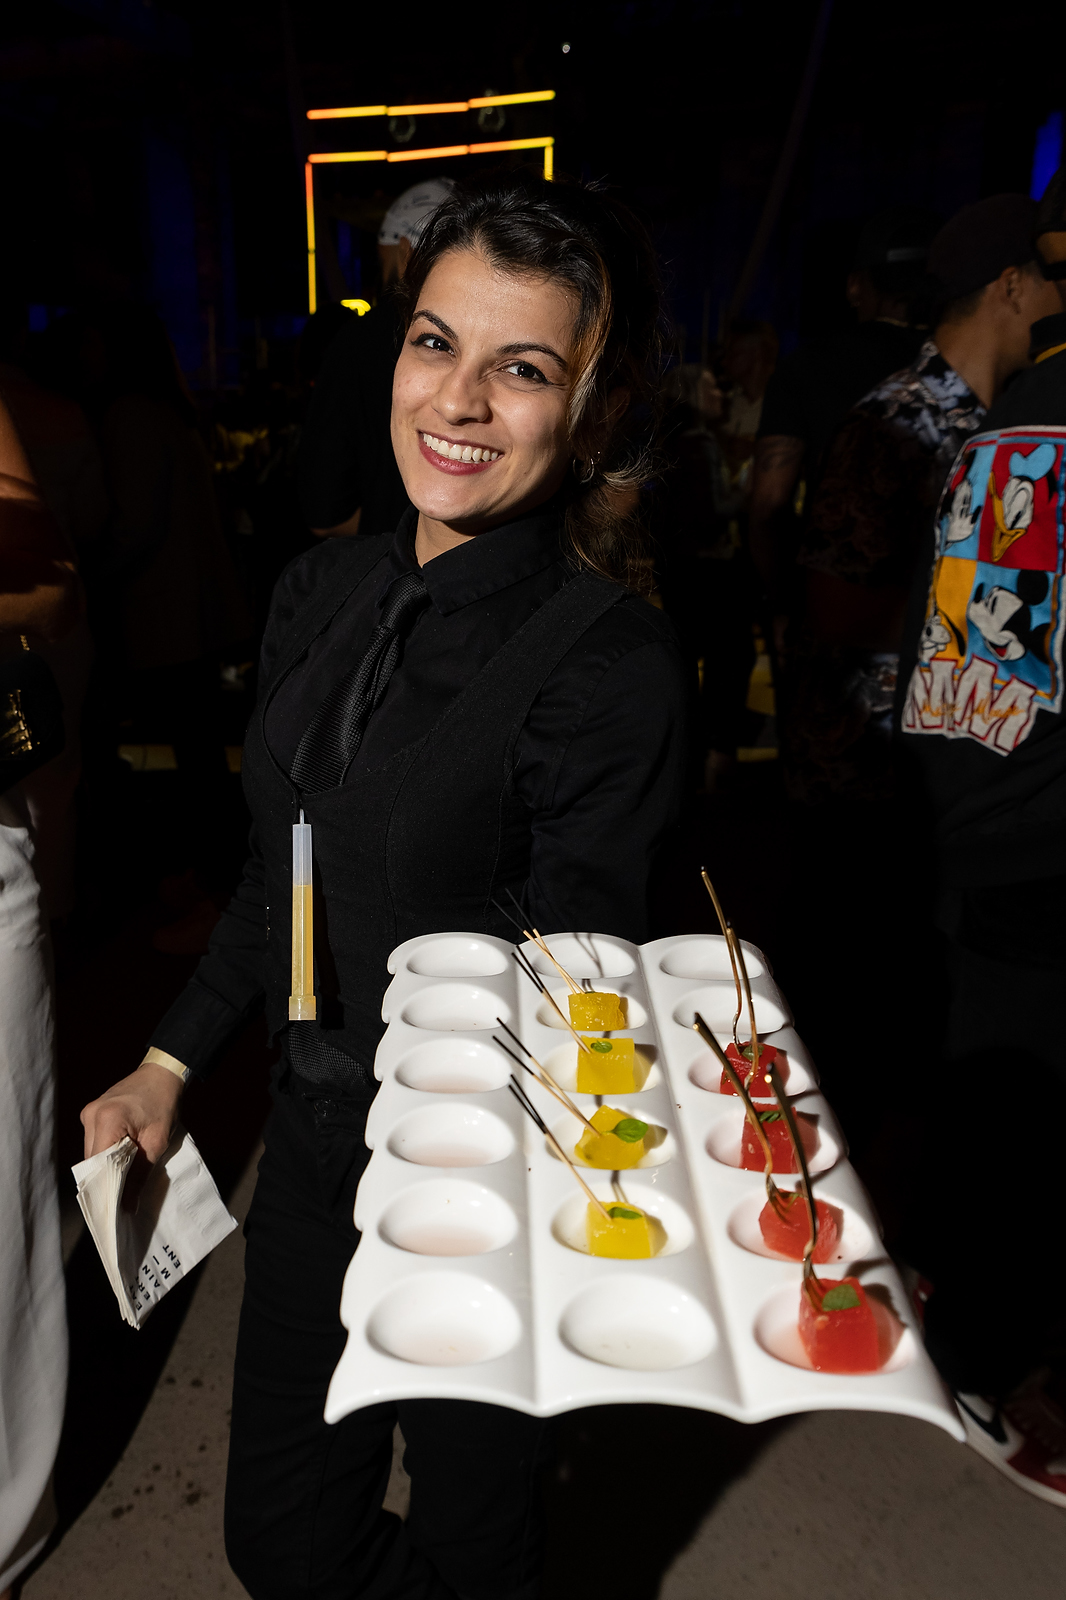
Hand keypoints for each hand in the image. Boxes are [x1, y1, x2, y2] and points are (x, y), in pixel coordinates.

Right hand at [81, 1064, 183, 1209]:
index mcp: (107, 1119)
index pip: (97, 1164)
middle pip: (90, 1160)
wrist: (163, 1074)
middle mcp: (91, 1115)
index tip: (114, 1207)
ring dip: (105, 1166)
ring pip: (91, 1152)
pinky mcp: (93, 1113)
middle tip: (120, 1200)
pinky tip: (120, 1160)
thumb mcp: (157, 1142)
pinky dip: (106, 1153)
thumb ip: (139, 1175)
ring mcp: (89, 1112)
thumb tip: (128, 1207)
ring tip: (122, 1181)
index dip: (104, 1187)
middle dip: (105, 1180)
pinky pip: (95, 1140)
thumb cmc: (164, 1104)